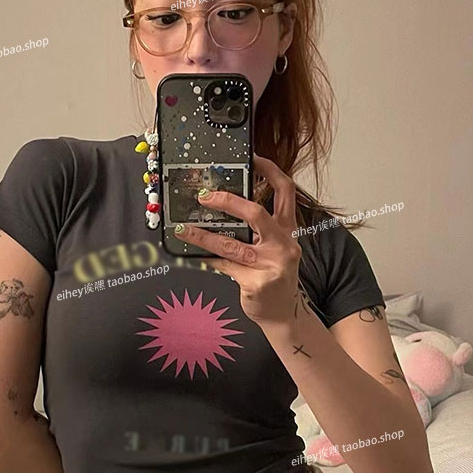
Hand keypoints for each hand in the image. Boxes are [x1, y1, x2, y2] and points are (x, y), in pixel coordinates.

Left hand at [174, 153, 307, 327]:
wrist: (283, 314)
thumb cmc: (274, 276)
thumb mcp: (275, 247)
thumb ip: (258, 228)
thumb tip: (226, 205)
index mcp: (287, 230)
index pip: (285, 191)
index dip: (270, 171)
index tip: (252, 158)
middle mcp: (282, 245)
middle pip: (256, 214)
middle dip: (228, 201)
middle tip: (205, 196)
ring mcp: (270, 265)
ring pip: (231, 244)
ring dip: (204, 235)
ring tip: (184, 229)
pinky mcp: (255, 283)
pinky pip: (224, 266)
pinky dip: (206, 259)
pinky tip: (193, 255)